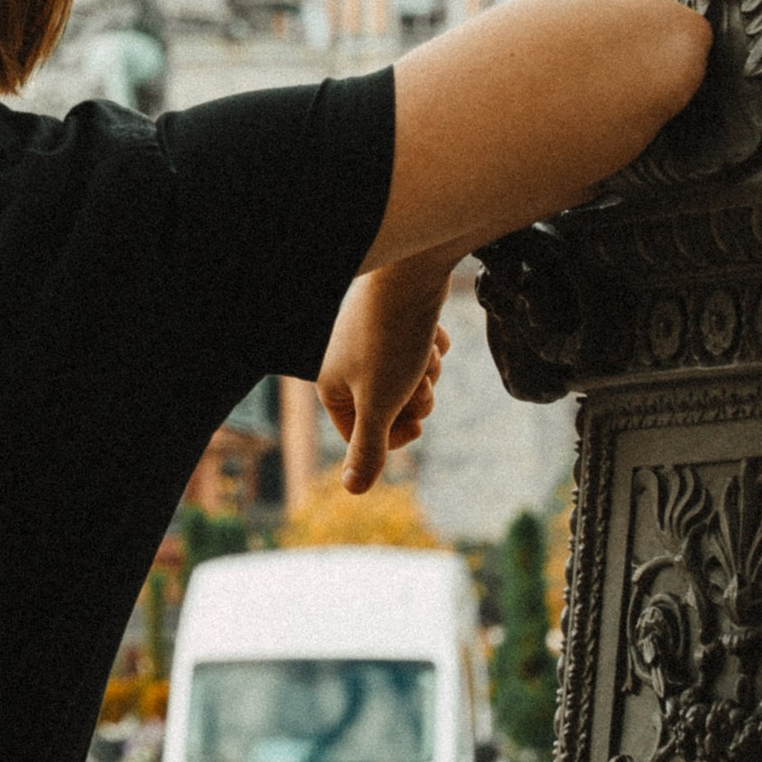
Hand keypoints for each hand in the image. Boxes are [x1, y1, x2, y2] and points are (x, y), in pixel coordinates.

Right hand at [320, 258, 453, 494]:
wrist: (412, 270)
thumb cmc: (390, 338)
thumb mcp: (380, 403)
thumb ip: (367, 448)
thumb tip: (352, 491)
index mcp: (330, 384)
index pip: (363, 435)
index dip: (395, 433)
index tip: (418, 423)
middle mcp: (344, 361)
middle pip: (390, 407)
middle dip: (415, 397)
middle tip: (421, 380)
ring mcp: (369, 338)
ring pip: (410, 378)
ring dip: (428, 371)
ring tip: (425, 349)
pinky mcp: (393, 318)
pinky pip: (419, 348)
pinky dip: (431, 345)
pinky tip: (431, 330)